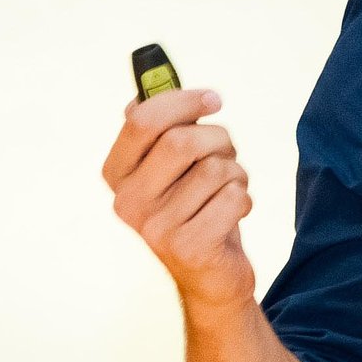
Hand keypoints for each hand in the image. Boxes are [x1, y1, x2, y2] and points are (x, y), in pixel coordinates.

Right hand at [103, 86, 256, 313]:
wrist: (211, 275)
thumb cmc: (195, 207)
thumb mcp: (174, 167)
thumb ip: (161, 127)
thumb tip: (150, 87)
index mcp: (117, 172)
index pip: (141, 119)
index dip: (182, 101)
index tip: (213, 99)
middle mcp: (128, 201)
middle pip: (182, 141)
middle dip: (219, 140)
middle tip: (227, 153)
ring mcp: (155, 228)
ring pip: (215, 169)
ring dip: (235, 173)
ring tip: (227, 190)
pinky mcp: (188, 247)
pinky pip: (233, 197)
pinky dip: (244, 199)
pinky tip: (232, 214)